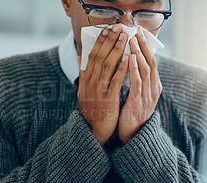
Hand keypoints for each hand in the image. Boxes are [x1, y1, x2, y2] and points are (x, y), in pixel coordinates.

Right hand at [77, 24, 128, 145]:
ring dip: (116, 49)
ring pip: (107, 65)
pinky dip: (121, 68)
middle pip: (99, 57)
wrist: (92, 131)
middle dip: (109, 41)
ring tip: (124, 37)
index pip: (91, 55)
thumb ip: (83, 73)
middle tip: (118, 28)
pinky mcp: (108, 99)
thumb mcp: (83, 90)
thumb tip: (79, 57)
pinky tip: (127, 58)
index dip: (99, 42)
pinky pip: (115, 81)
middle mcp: (90, 82)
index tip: (107, 30)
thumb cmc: (92, 109)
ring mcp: (98, 90)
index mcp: (85, 79)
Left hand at [118, 28, 162, 143]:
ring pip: (146, 70)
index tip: (139, 34)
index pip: (152, 62)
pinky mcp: (139, 102)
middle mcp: (154, 89)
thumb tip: (130, 62)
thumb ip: (136, 79)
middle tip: (137, 32)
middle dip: (144, 46)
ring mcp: (148, 96)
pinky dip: (134, 69)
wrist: (133, 135)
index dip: (146, 47)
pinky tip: (130, 59)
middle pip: (151, 62)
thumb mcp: (137, 93)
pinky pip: (138, 82)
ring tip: (133, 41)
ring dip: (139, 54)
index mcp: (153, 86)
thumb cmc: (131, 112)